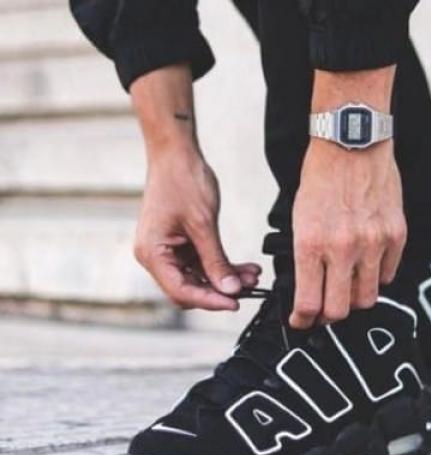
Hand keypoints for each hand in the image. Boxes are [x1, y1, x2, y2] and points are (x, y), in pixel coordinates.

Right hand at [130, 64, 259, 310]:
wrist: (175, 152)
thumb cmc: (182, 180)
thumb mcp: (203, 223)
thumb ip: (215, 259)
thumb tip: (229, 289)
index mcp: (152, 253)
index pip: (180, 291)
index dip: (209, 300)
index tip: (235, 302)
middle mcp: (155, 256)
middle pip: (188, 288)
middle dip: (219, 290)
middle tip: (249, 288)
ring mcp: (167, 250)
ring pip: (198, 277)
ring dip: (225, 277)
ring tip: (252, 276)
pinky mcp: (179, 242)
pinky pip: (201, 262)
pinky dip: (221, 264)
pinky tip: (244, 267)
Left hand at [290, 138, 405, 328]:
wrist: (352, 144)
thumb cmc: (320, 178)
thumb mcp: (299, 217)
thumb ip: (305, 256)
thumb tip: (309, 289)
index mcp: (311, 243)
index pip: (308, 303)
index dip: (302, 320)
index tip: (301, 321)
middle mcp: (343, 248)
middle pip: (339, 310)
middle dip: (327, 317)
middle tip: (324, 312)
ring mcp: (373, 243)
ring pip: (367, 298)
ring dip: (354, 298)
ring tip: (347, 286)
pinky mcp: (396, 235)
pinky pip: (388, 274)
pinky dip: (376, 276)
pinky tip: (366, 264)